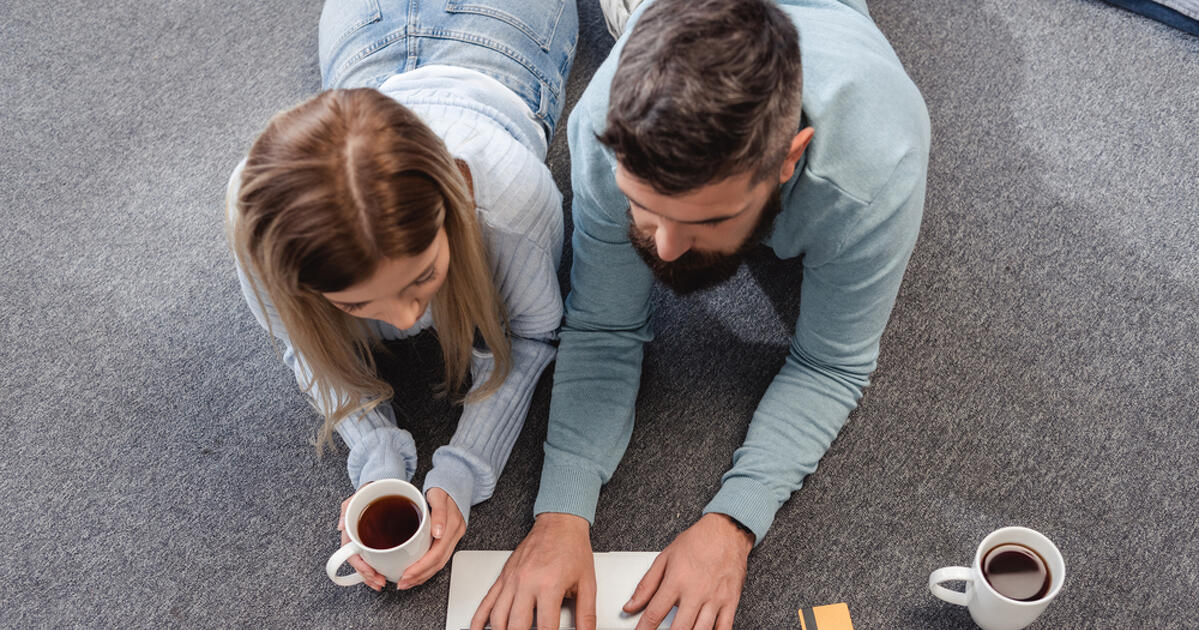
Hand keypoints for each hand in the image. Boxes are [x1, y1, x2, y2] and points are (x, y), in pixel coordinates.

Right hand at [337, 484, 384, 591]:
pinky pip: (377, 557)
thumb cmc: (368, 490)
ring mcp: (368, 540)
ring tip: (382, 582)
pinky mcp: (378, 540)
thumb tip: (340, 526)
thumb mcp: (358, 494)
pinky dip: (381, 567)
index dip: (360, 567)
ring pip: (368, 563)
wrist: (381, 484)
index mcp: (351, 531)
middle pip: (360, 563)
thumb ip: (347, 507)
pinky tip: (387, 572)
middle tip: (380, 583)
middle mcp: (358, 538)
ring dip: (373, 576)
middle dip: (368, 576)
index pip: (351, 555)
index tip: (371, 573)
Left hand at [396, 487, 465, 588]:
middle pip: (438, 563)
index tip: (406, 574)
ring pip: (439, 563)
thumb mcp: (438, 496)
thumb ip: (439, 514)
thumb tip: (438, 533)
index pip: (437, 555)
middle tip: (403, 583)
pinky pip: (440, 558)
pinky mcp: (449, 538)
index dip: (421, 568)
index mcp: (452, 526)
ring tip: (407, 582)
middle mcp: (455, 534)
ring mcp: (454, 537)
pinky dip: (427, 568)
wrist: (454, 482)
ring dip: (423, 575)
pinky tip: (417, 572)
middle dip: (420, 576)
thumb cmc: (443, 488)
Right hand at [471, 513, 596, 629]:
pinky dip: (479, 620)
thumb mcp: (587, 583)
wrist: (559, 523)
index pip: (546, 628)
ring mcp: (512, 580)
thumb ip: (587, 614)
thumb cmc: (572, 548)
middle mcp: (527, 582)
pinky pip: (486, 602)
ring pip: (498, 618)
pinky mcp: (504, 577)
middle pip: (517, 626)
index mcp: (549, 585)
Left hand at [625, 513, 753, 629]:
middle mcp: (696, 592)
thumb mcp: (664, 558)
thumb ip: (646, 585)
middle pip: (679, 628)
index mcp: (677, 580)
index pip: (655, 613)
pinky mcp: (731, 601)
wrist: (727, 530)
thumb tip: (630, 606)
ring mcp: (715, 598)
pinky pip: (725, 627)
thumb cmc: (696, 542)